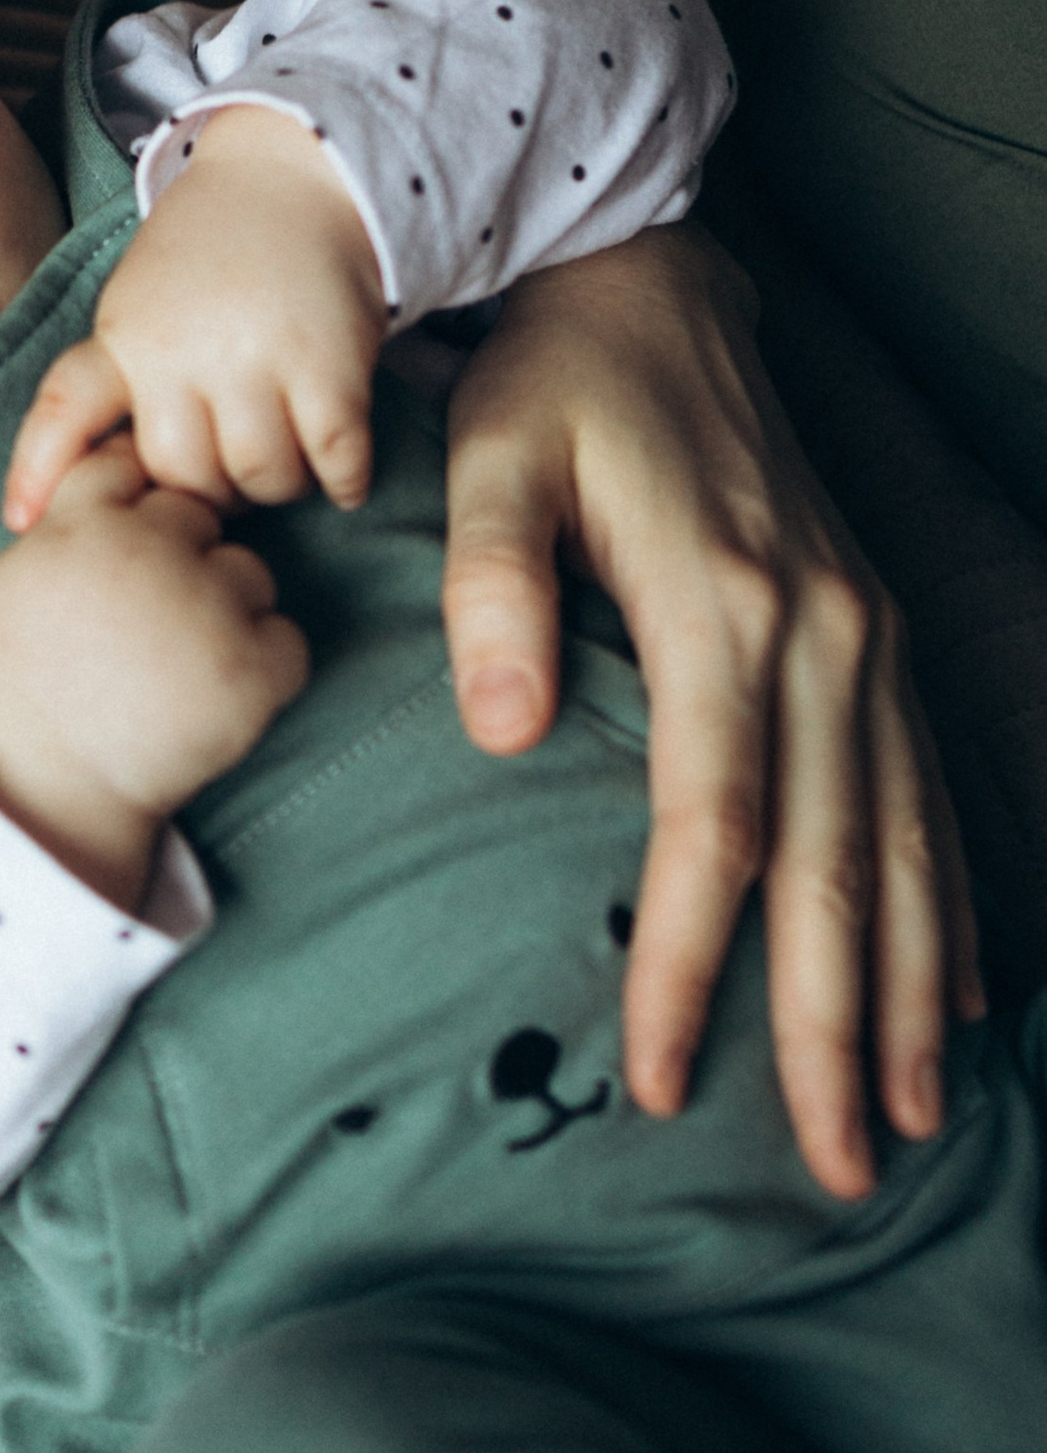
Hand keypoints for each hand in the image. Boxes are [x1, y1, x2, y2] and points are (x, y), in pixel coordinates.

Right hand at [0, 434, 308, 902]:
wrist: (40, 787)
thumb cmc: (17, 688)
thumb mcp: (16, 579)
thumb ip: (67, 522)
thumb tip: (116, 479)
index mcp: (84, 521)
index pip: (131, 462)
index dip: (134, 505)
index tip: (127, 546)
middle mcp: (149, 549)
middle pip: (197, 515)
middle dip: (183, 555)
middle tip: (152, 620)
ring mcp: (206, 606)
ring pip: (249, 573)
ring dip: (228, 607)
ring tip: (182, 664)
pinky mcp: (251, 668)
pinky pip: (288, 641)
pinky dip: (265, 667)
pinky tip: (216, 694)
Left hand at [4, 104, 389, 527]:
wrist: (293, 179)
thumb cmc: (210, 258)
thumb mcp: (139, 301)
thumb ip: (123, 377)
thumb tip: (94, 482)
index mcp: (126, 335)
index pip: (67, 406)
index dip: (38, 468)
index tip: (19, 519)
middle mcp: (181, 349)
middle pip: (184, 476)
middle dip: (212, 490)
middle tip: (235, 468)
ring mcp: (257, 357)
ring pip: (261, 477)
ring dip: (279, 484)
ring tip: (287, 457)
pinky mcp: (329, 365)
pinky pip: (334, 460)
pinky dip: (344, 480)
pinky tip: (342, 474)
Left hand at [440, 224, 984, 1199]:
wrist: (652, 285)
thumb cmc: (553, 382)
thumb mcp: (492, 457)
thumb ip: (492, 587)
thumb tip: (502, 731)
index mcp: (727, 605)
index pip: (715, 822)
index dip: (694, 957)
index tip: (662, 1077)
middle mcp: (824, 636)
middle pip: (837, 863)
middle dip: (837, 1026)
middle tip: (836, 1167)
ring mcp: (867, 637)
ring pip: (905, 842)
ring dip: (913, 989)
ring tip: (911, 1118)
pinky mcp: (873, 635)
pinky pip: (926, 790)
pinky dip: (948, 901)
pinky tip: (961, 997)